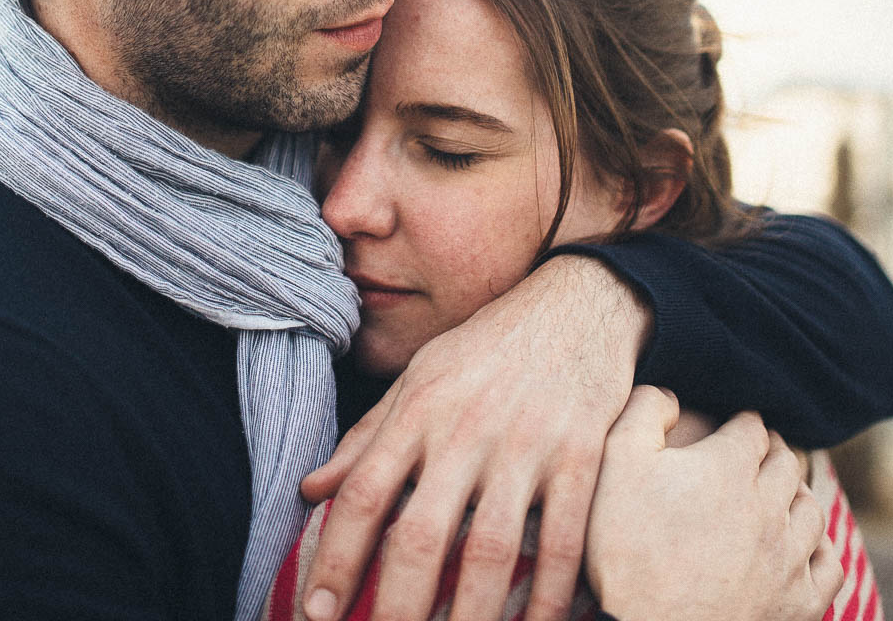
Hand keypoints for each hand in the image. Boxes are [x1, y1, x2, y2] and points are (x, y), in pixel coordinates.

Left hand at [297, 254, 649, 620]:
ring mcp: (527, 446)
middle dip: (395, 607)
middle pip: (422, 535)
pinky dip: (549, 598)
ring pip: (491, 550)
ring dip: (468, 617)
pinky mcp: (581, 458)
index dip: (337, 557)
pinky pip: (563, 542)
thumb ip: (367, 436)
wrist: (578, 303)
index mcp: (419, 409)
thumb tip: (312, 488)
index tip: (316, 613)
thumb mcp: (419, 375)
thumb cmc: (489, 347)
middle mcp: (467, 430)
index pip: (366, 493)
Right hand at [586, 392, 841, 620]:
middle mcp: (770, 506)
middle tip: (756, 455)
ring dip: (796, 494)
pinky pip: (829, 564)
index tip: (733, 427)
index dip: (741, 422)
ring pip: (811, 509)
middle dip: (771, 452)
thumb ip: (643, 413)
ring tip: (779, 495)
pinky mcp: (799, 601)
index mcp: (731, 467)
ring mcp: (789, 556)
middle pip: (786, 463)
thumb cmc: (627, 550)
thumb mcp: (615, 465)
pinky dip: (820, 547)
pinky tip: (804, 546)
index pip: (752, 426)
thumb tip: (670, 394)